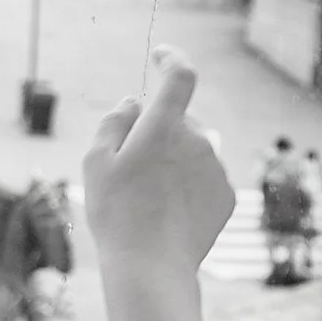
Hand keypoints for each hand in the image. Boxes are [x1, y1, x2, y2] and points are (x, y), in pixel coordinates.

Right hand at [82, 46, 235, 275]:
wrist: (151, 265)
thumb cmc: (116, 212)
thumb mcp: (95, 164)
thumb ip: (113, 124)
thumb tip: (132, 103)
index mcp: (163, 126)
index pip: (178, 76)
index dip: (171, 60)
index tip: (162, 55)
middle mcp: (198, 140)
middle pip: (179, 122)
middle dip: (158, 133)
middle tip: (130, 169)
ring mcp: (216, 168)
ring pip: (192, 152)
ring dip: (172, 163)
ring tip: (147, 200)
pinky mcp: (226, 194)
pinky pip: (204, 179)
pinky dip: (186, 186)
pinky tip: (166, 213)